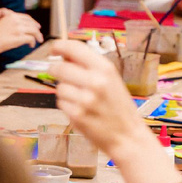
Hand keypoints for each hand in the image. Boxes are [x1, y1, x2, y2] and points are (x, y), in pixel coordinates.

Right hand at [0, 9, 43, 57]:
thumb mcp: (0, 24)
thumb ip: (10, 23)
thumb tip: (17, 29)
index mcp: (11, 16)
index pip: (26, 17)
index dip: (32, 22)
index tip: (35, 25)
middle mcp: (16, 21)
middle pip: (32, 23)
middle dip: (37, 29)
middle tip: (39, 34)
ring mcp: (18, 29)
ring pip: (34, 30)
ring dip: (37, 36)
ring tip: (38, 40)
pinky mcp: (19, 37)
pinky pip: (31, 39)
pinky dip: (33, 42)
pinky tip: (31, 45)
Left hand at [49, 40, 150, 158]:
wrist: (128, 136)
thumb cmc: (118, 106)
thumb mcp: (111, 79)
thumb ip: (89, 66)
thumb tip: (64, 54)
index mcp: (105, 69)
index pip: (74, 48)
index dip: (59, 46)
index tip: (53, 49)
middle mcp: (96, 81)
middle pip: (59, 68)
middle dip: (56, 70)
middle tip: (61, 75)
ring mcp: (86, 99)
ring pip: (59, 87)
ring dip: (65, 92)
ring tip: (81, 99)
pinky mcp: (77, 115)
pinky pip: (61, 103)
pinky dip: (67, 106)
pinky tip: (81, 111)